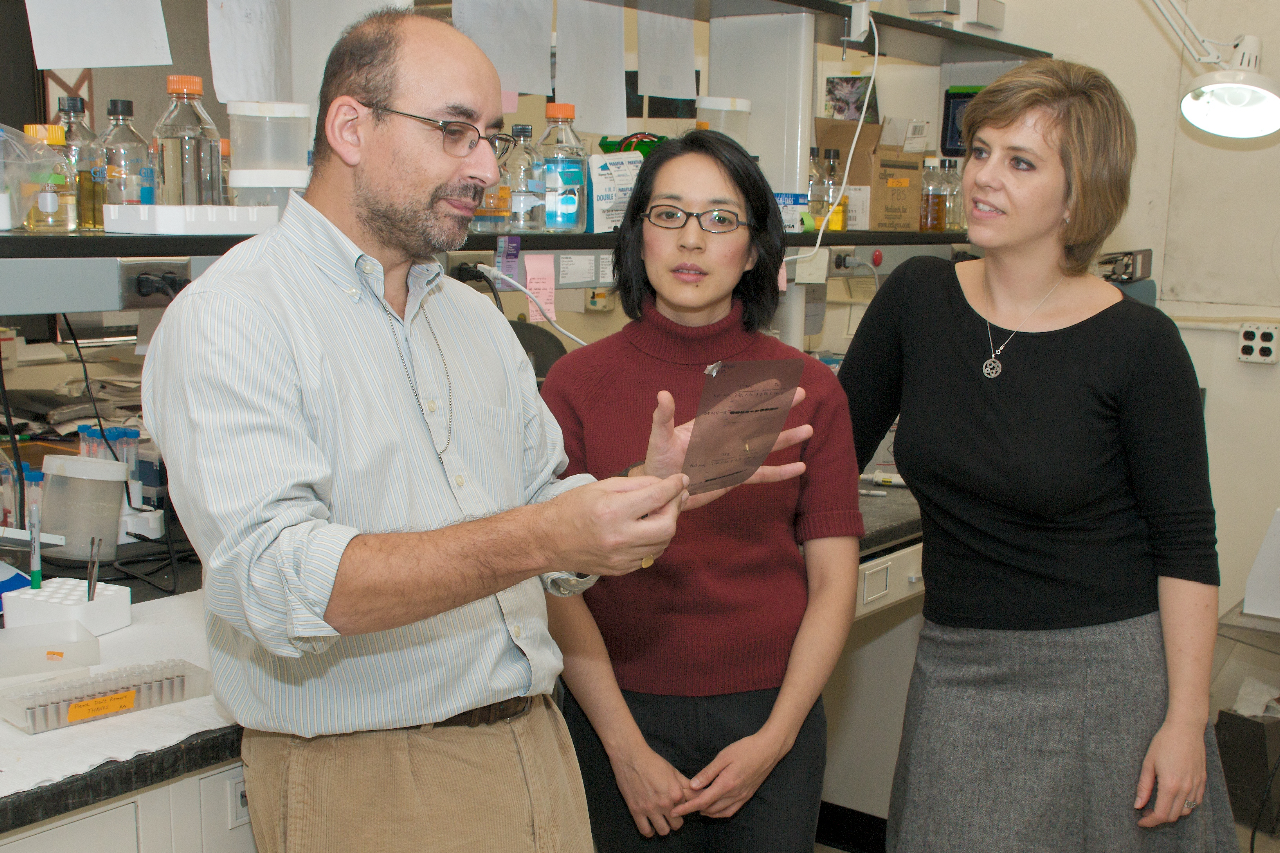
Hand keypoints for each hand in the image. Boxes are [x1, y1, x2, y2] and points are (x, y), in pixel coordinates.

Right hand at [548, 475, 686, 576]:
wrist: (548, 540)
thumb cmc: (572, 508)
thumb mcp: (602, 486)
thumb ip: (637, 485)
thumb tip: (664, 484)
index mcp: (613, 511)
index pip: (657, 497)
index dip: (674, 486)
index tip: (681, 480)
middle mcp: (619, 537)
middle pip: (667, 527)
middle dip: (675, 510)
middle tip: (674, 498)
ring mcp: (620, 557)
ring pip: (662, 544)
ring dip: (666, 526)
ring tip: (659, 513)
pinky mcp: (620, 569)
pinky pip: (649, 556)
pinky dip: (653, 541)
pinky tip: (645, 530)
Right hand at [607, 742, 693, 836]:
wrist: (631, 757)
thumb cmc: (653, 762)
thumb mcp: (673, 771)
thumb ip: (686, 785)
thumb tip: (699, 793)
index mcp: (676, 793)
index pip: (687, 810)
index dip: (683, 808)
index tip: (678, 806)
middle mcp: (665, 803)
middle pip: (677, 825)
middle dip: (675, 820)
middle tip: (670, 814)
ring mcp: (650, 809)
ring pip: (663, 831)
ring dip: (663, 827)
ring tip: (661, 820)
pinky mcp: (636, 811)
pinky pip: (645, 831)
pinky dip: (649, 831)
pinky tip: (650, 825)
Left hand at [641, 389, 813, 510]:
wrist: (661, 490)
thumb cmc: (657, 462)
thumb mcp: (659, 438)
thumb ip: (663, 418)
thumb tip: (663, 395)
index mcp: (710, 425)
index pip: (736, 404)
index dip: (756, 393)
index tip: (776, 383)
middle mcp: (726, 438)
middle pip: (758, 419)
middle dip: (779, 406)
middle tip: (801, 394)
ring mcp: (733, 457)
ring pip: (765, 445)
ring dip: (786, 438)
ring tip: (808, 431)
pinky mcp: (734, 477)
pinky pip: (761, 474)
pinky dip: (780, 472)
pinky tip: (799, 468)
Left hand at [671, 731, 787, 819]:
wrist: (768, 749)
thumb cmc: (745, 749)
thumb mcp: (723, 757)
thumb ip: (708, 773)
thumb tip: (692, 785)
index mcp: (726, 784)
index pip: (702, 801)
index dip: (687, 807)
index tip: (674, 810)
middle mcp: (734, 794)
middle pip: (709, 808)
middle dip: (694, 807)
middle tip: (683, 799)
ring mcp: (742, 797)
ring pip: (719, 812)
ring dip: (706, 811)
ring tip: (694, 804)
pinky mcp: (747, 796)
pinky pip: (730, 810)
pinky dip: (719, 812)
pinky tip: (712, 808)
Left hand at [1134, 719, 1206, 827]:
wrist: (1186, 728)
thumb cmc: (1164, 742)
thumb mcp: (1148, 763)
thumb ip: (1143, 786)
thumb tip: (1138, 804)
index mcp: (1170, 785)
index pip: (1161, 814)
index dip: (1150, 821)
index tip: (1141, 821)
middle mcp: (1186, 788)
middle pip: (1173, 816)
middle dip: (1159, 818)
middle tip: (1146, 812)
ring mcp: (1196, 785)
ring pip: (1186, 810)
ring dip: (1172, 812)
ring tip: (1159, 804)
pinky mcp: (1202, 781)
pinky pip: (1196, 802)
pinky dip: (1185, 805)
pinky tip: (1175, 798)